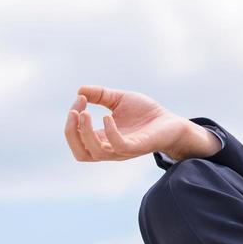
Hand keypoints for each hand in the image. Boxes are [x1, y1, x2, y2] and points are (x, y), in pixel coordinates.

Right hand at [63, 85, 193, 161]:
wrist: (172, 121)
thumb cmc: (145, 113)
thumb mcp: (119, 99)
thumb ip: (100, 95)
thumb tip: (79, 90)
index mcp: (102, 139)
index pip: (77, 138)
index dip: (72, 120)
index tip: (79, 98)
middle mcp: (110, 149)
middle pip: (80, 153)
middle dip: (71, 132)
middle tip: (76, 110)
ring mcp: (123, 150)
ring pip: (95, 152)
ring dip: (85, 132)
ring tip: (86, 112)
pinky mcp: (138, 147)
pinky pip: (118, 146)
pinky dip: (110, 132)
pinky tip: (108, 116)